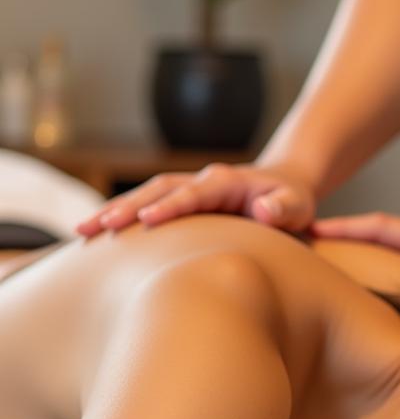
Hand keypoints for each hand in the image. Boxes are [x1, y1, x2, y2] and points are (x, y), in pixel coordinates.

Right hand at [76, 162, 316, 236]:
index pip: (192, 195)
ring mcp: (189, 190)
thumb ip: (283, 208)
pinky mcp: (182, 202)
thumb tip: (261, 210)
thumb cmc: (293, 201)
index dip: (169, 207)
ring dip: (114, 212)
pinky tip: (99, 237)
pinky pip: (148, 207)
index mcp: (224, 182)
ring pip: (144, 196)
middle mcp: (201, 182)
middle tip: (95, 228)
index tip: (145, 220)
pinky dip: (123, 218)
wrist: (285, 187)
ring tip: (83, 232)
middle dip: (125, 208)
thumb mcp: (297, 205)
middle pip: (156, 191)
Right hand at [310, 212, 399, 279]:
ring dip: (358, 238)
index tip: (306, 228)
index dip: (345, 229)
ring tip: (319, 249)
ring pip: (390, 234)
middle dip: (338, 230)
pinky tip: (366, 260)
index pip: (382, 229)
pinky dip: (381, 245)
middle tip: (293, 237)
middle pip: (378, 227)